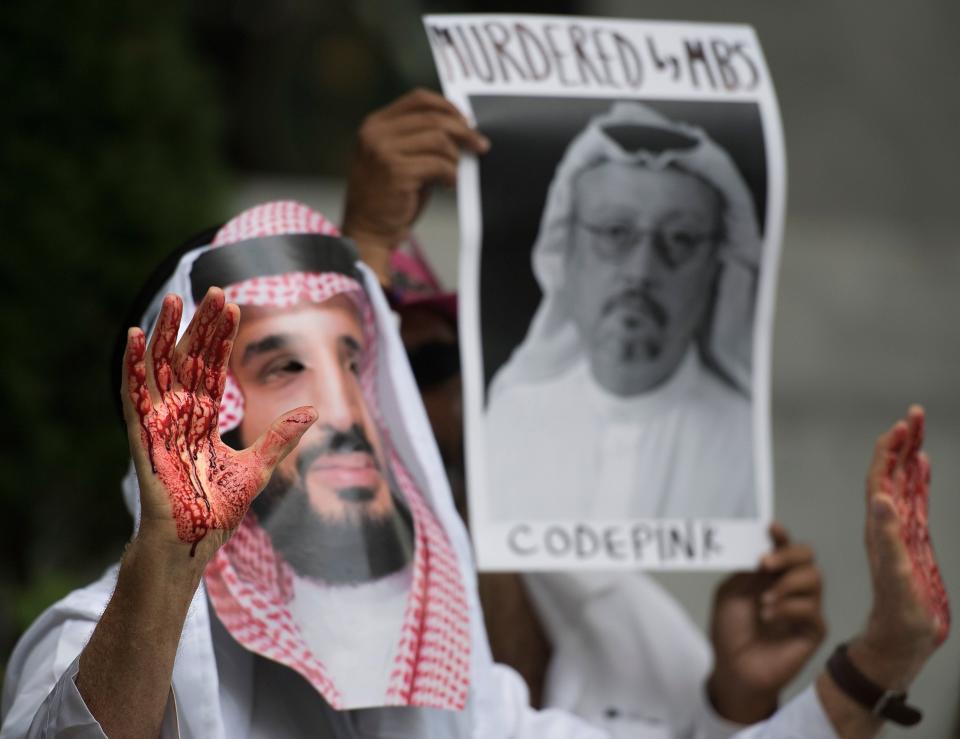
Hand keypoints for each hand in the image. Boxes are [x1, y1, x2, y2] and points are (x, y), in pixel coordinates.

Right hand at [121, 287, 315, 561]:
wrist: (197, 542)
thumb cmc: (220, 510)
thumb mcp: (259, 467)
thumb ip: (281, 437)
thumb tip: (312, 411)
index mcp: (203, 419)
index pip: (213, 368)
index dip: (221, 338)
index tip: (234, 306)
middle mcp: (180, 414)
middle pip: (189, 359)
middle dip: (200, 326)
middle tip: (215, 292)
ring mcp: (160, 422)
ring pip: (161, 368)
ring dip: (164, 333)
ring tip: (172, 300)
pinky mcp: (145, 436)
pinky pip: (135, 395)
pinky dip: (134, 365)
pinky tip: (136, 336)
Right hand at [341, 88, 488, 282]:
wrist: (368, 231)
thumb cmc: (389, 197)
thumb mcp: (398, 159)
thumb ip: (419, 140)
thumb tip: (462, 128)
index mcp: (375, 124)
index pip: (419, 99)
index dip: (448, 107)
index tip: (467, 122)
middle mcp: (376, 133)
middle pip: (433, 118)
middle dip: (463, 131)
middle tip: (481, 145)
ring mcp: (384, 151)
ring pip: (439, 140)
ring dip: (456, 157)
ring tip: (455, 173)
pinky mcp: (396, 172)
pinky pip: (439, 164)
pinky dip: (451, 174)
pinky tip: (449, 185)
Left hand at [707, 523, 825, 723]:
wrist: (734, 668)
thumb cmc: (730, 631)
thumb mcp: (730, 593)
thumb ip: (747, 570)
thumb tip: (763, 547)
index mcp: (771, 575)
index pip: (784, 548)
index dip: (781, 536)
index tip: (771, 528)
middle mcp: (791, 587)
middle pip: (807, 557)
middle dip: (788, 554)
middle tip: (765, 564)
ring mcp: (805, 608)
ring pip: (814, 578)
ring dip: (786, 584)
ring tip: (763, 600)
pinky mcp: (813, 630)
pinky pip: (811, 609)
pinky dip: (787, 608)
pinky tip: (768, 617)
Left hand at [847, 405, 949, 688]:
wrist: (901, 640)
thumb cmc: (898, 614)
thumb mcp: (894, 575)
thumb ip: (887, 538)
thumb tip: (881, 498)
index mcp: (879, 526)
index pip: (879, 479)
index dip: (887, 452)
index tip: (901, 426)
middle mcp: (886, 523)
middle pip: (890, 473)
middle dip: (901, 443)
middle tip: (914, 413)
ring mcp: (901, 530)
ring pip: (903, 482)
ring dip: (909, 455)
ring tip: (916, 428)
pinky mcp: (913, 542)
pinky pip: (915, 502)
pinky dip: (918, 480)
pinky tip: (923, 466)